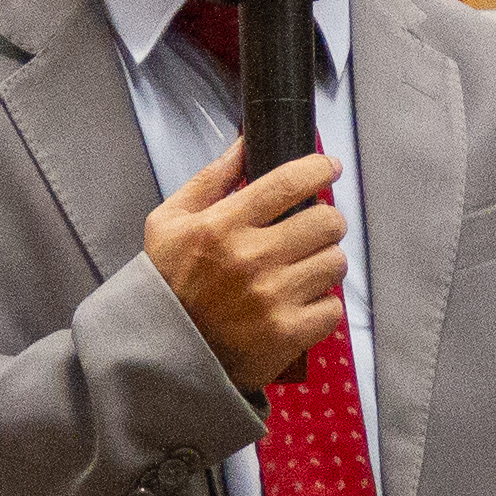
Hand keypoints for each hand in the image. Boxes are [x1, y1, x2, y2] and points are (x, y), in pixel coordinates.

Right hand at [147, 143, 348, 390]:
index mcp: (222, 226)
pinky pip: (332, 309)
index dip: (318, 169)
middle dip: (326, 221)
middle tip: (314, 229)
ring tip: (305, 269)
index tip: (328, 168)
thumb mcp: (169, 222)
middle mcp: (250, 259)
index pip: (289, 183)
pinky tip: (300, 304)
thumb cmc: (167, 282)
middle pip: (326, 222)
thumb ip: (210, 179)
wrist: (160, 352)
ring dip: (325, 262)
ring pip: (335, 263)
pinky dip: (322, 306)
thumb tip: (245, 143)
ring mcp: (272, 298)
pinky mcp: (286, 334)